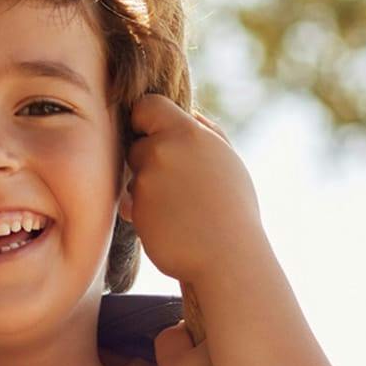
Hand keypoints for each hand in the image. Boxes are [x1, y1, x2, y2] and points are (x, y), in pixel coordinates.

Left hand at [118, 91, 264, 287]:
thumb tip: (191, 114)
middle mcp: (164, 150)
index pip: (148, 106)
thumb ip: (208, 135)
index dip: (148, 120)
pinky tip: (170, 225)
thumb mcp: (229, 164)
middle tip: (178, 186)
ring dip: (147, 189)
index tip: (156, 136)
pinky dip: (144, 212)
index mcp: (190, 134)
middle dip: (150, 162)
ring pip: (134, 175)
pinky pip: (131, 202)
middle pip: (138, 144)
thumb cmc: (233, 212)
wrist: (227, 259)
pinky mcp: (136, 206)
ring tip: (179, 210)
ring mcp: (147, 178)